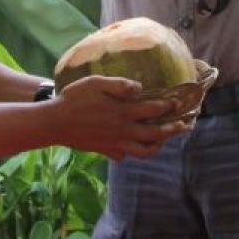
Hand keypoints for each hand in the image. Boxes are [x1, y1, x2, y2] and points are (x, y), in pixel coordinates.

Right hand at [52, 76, 189, 160]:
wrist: (55, 123)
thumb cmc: (75, 98)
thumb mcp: (96, 82)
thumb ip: (119, 85)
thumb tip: (139, 87)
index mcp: (123, 111)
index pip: (153, 110)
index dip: (168, 106)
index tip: (178, 103)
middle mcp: (123, 130)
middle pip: (155, 133)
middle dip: (172, 130)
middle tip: (183, 126)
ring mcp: (115, 143)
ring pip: (144, 150)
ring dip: (158, 145)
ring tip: (164, 140)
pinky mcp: (106, 150)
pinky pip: (126, 155)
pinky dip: (135, 152)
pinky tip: (137, 146)